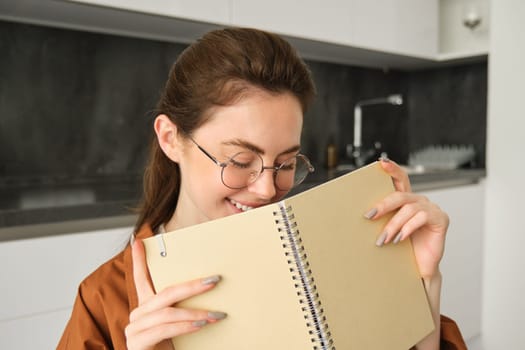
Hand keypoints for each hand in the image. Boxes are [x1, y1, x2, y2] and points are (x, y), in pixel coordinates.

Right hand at [125, 238, 225, 349]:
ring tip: (216, 314)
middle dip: (192, 286)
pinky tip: (201, 325)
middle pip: (165, 293)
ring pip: (167, 312)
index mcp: (146, 307)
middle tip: (214, 281)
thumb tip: (206, 288)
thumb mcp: (178, 324)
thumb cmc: (169, 347)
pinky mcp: (136, 343)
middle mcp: (138, 315)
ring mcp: (134, 329)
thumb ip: (183, 308)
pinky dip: (185, 326)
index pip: (141, 279)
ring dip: (196, 312)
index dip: (139, 260)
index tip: (140, 240)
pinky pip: (164, 329)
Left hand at [366, 159, 448, 278]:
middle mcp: (420, 201)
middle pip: (400, 196)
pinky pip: (422, 217)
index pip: (400, 179)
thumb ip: (382, 217)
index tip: (381, 163)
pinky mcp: (441, 219)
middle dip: (383, 206)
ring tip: (384, 239)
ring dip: (393, 224)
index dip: (392, 169)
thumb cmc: (402, 248)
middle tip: (369, 216)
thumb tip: (364, 213)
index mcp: (406, 200)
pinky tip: (400, 238)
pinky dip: (408, 228)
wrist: (418, 268)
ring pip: (409, 209)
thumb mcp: (389, 229)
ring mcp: (431, 209)